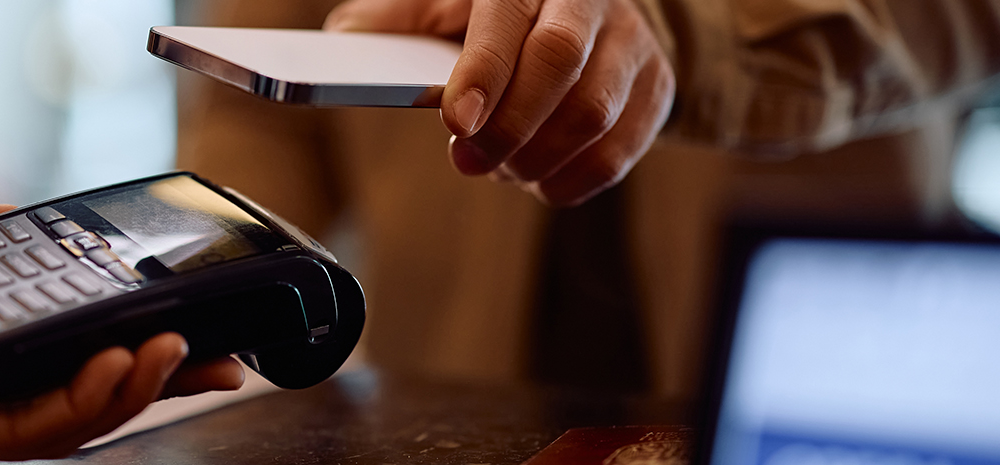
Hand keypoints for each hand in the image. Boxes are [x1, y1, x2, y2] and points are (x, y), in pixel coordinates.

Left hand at [326, 0, 674, 205]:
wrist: (579, 13)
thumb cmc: (488, 14)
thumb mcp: (437, 3)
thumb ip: (391, 20)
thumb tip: (344, 38)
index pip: (510, 15)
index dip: (485, 71)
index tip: (457, 122)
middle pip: (559, 62)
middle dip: (508, 127)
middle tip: (468, 161)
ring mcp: (631, 43)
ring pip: (595, 113)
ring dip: (536, 159)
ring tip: (500, 168)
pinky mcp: (655, 90)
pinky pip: (618, 152)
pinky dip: (568, 182)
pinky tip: (535, 178)